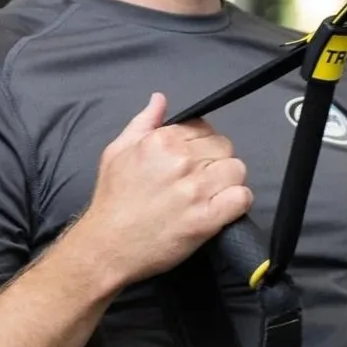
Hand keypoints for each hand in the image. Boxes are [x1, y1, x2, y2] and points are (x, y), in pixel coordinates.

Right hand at [74, 93, 251, 289]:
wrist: (105, 246)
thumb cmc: (111, 201)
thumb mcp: (117, 152)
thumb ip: (143, 123)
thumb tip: (160, 99)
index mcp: (162, 141)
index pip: (204, 128)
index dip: (201, 145)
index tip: (192, 162)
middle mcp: (181, 161)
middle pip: (224, 148)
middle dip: (215, 162)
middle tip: (199, 181)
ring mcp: (195, 190)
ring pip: (237, 170)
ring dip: (228, 182)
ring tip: (210, 196)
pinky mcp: (205, 218)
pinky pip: (241, 198)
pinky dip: (237, 202)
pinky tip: (222, 209)